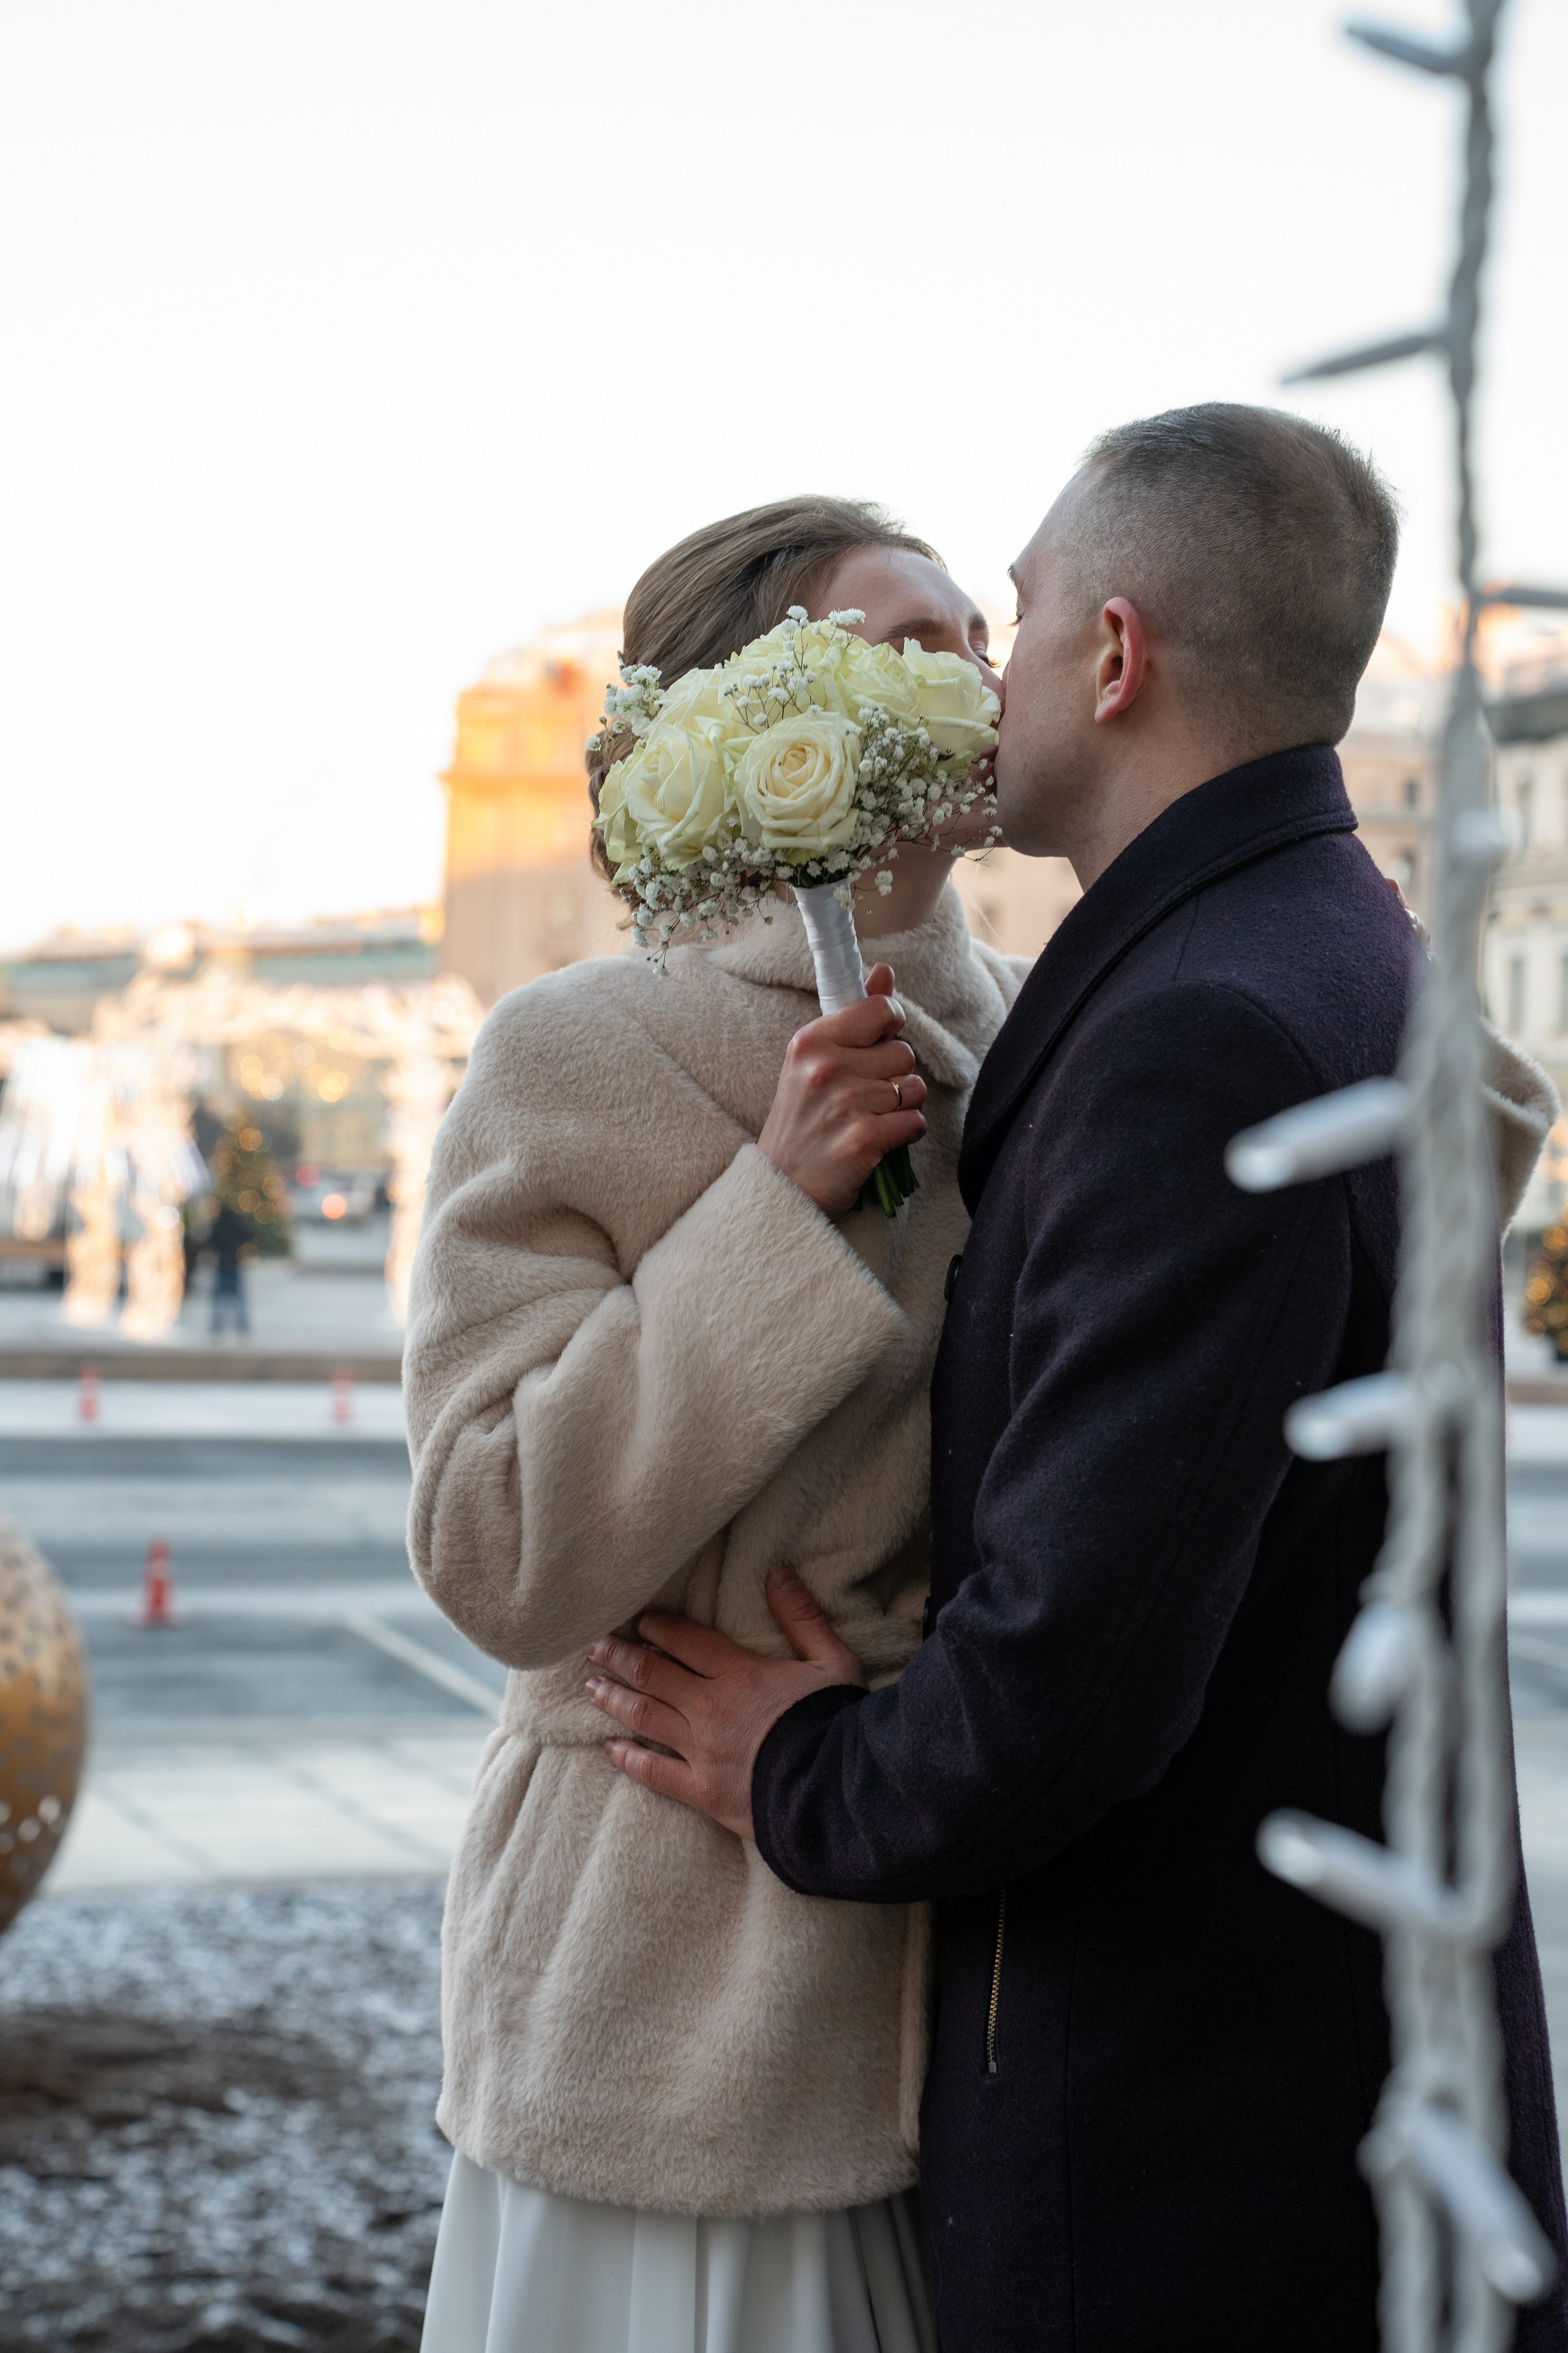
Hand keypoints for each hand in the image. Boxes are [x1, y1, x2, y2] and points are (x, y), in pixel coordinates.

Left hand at [584, 1567, 867, 1837]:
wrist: (838, 1792)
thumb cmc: (838, 1723)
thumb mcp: (832, 1661)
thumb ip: (802, 1616)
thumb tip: (777, 1572)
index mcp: (740, 1673)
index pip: (686, 1640)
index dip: (659, 1627)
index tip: (638, 1620)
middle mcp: (711, 1707)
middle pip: (652, 1674)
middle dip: (619, 1656)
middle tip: (593, 1645)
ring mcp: (702, 1750)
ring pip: (644, 1716)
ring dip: (614, 1698)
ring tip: (591, 1686)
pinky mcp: (702, 1790)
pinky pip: (654, 1772)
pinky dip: (629, 1758)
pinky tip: (610, 1748)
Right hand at [757, 962, 926, 1218]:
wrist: (783, 1185)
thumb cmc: (804, 1121)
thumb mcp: (814, 1061)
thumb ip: (855, 1016)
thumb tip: (883, 972)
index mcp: (811, 1041)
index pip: (881, 1010)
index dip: (890, 1028)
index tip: (876, 1049)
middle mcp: (826, 1068)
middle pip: (903, 1053)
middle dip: (894, 1076)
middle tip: (863, 1098)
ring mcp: (845, 1104)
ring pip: (913, 1087)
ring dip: (901, 1106)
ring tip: (870, 1119)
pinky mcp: (863, 1139)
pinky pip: (915, 1121)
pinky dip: (905, 1134)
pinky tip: (879, 1140)